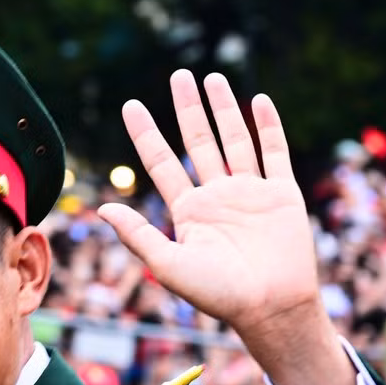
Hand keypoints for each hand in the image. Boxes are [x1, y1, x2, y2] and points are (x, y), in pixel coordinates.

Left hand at [98, 72, 353, 384]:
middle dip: (187, 109)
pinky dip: (268, 127)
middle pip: (198, 141)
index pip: (162, 162)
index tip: (130, 104)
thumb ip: (138, 235)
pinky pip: (274, 153)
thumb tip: (103, 208)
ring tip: (212, 78)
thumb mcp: (169, 264)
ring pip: (235, 140)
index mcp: (188, 211)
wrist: (270, 309)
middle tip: (179, 75)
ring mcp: (250, 193)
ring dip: (224, 109)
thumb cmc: (218, 295)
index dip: (146, 134)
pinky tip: (259, 101)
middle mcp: (217, 196)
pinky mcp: (283, 195)